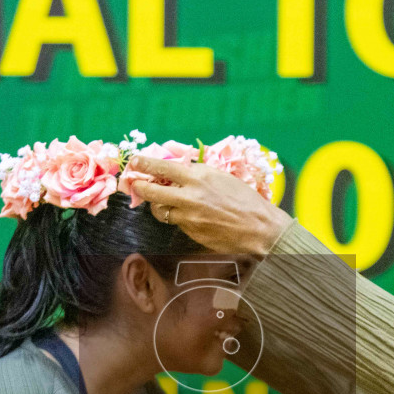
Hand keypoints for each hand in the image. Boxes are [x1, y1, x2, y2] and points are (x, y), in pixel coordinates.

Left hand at [124, 156, 292, 257]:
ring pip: (160, 209)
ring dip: (157, 205)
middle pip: (151, 190)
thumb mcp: (221, 177)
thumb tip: (175, 170)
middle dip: (139, 186)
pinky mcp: (190, 231)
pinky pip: (175, 222)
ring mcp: (188, 215)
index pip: (163, 166)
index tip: (134, 161)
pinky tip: (185, 214)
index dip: (144, 163)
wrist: (259, 228)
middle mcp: (190, 195)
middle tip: (135, 184)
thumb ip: (197, 174)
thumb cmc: (244, 200)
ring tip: (161, 201)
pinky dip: (176, 216)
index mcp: (199, 176)